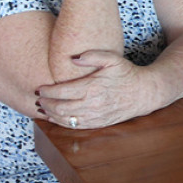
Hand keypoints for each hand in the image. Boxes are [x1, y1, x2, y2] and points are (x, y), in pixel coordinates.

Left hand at [35, 50, 154, 128]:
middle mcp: (92, 104)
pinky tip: (56, 118)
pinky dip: (62, 123)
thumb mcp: (112, 59)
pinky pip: (75, 126)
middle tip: (39, 99)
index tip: (40, 88)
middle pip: (59, 107)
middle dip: (46, 104)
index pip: (61, 92)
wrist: (144, 92)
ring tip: (43, 108)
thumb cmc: (127, 73)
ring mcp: (95, 116)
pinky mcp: (98, 123)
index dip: (47, 91)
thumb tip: (72, 58)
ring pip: (65, 119)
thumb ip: (92, 56)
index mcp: (92, 87)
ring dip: (51, 115)